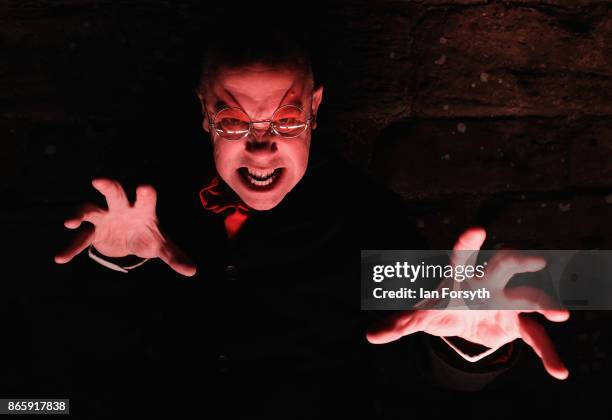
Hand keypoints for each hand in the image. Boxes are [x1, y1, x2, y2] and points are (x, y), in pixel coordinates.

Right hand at [54, 178, 196, 276]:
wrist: (129, 240)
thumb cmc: (147, 235)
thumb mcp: (161, 247)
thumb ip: (175, 256)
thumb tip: (192, 271)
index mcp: (143, 208)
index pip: (146, 197)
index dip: (145, 193)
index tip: (144, 187)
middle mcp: (122, 208)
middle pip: (115, 192)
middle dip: (108, 186)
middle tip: (99, 180)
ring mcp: (105, 217)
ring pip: (90, 209)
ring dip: (80, 213)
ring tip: (70, 222)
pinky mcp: (93, 231)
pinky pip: (81, 238)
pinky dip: (71, 248)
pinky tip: (61, 258)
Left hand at [366, 227, 568, 379]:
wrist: (461, 319)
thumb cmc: (440, 308)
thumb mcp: (419, 316)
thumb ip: (399, 323)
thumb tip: (370, 335)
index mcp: (459, 276)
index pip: (462, 255)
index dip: (468, 244)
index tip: (476, 231)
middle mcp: (487, 282)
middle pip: (504, 264)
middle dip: (518, 259)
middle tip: (536, 258)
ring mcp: (506, 301)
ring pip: (528, 296)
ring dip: (544, 304)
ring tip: (560, 314)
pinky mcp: (517, 324)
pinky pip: (535, 337)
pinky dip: (547, 353)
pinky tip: (559, 371)